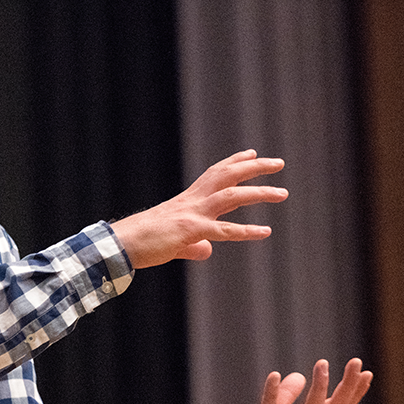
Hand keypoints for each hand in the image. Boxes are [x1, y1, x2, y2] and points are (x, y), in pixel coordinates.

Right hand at [110, 150, 286, 268]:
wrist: (121, 244)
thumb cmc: (143, 242)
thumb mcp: (175, 242)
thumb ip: (194, 245)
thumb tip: (207, 250)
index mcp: (188, 200)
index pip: (215, 175)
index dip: (235, 162)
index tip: (252, 153)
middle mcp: (192, 201)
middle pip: (228, 176)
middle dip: (254, 167)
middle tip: (278, 163)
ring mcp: (192, 214)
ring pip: (231, 197)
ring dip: (258, 193)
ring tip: (282, 192)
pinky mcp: (190, 231)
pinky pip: (224, 230)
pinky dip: (246, 231)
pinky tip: (265, 232)